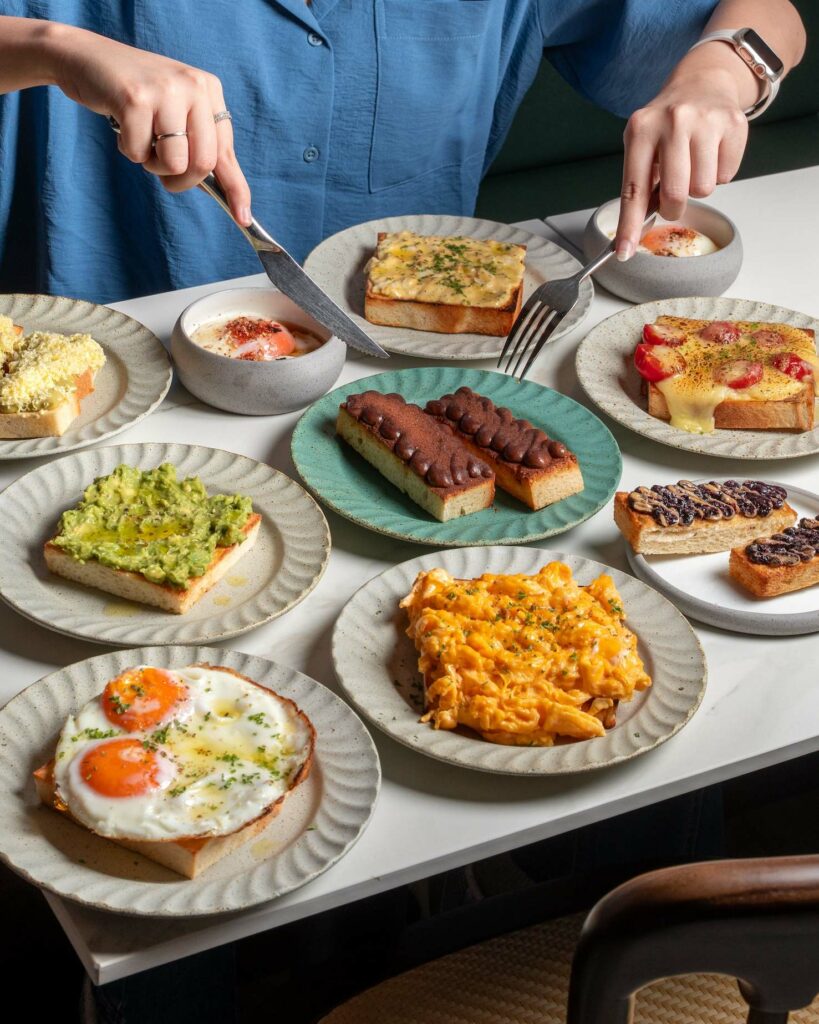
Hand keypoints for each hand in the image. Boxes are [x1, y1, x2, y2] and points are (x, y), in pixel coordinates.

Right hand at [50, 24, 251, 224]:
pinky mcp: (135, 98)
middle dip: (181, 181)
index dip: (235, 189)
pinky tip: (122, 125)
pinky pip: (139, 153)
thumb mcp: (176, 113)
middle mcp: (194, 86)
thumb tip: (223, 193)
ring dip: (152, 165)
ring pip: (174, 163)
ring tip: (141, 138)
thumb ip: (199, 146)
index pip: (227, 152)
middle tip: (162, 170)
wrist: (86, 58)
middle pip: (203, 164)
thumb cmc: (134, 95)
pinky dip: (128, 150)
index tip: (243, 218)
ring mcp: (166, 90)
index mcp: (209, 90)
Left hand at [615, 60, 748, 260]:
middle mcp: (673, 120)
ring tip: (693, 162)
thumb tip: (634, 233)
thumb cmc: (666, 125)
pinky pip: (727, 176)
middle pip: (675, 195)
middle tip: (673, 195)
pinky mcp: (734, 124)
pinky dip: (719, 172)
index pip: (633, 189)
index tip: (624, 252)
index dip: (630, 225)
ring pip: (703, 189)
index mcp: (641, 129)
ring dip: (698, 186)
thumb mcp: (642, 145)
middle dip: (674, 207)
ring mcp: (706, 120)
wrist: (701, 82)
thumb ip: (639, 185)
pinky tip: (712, 151)